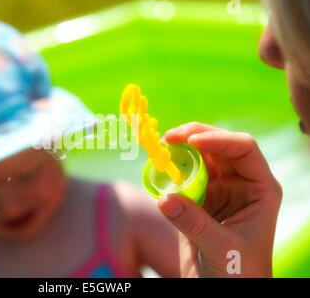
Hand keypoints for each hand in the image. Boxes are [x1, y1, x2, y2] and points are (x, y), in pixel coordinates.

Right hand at [158, 122, 281, 276]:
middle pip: (219, 146)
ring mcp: (219, 189)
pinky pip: (184, 176)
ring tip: (160, 148)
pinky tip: (158, 167)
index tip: (193, 142)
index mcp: (259, 189)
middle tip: (169, 137)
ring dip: (180, 150)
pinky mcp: (199, 199)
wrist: (225, 291)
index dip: (220, 139)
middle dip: (194, 136)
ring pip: (200, 157)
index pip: (244, 149)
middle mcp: (240, 183)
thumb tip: (164, 198)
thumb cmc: (239, 274)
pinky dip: (170, 169)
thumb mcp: (221, 248)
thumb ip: (194, 223)